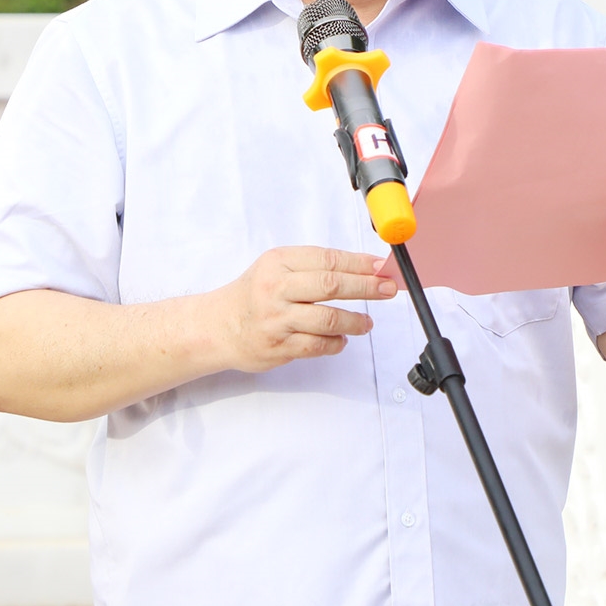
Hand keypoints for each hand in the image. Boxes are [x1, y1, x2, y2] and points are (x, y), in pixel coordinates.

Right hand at [209, 246, 397, 371]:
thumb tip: (362, 268)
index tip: (381, 267)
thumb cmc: (254, 294)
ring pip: (327, 320)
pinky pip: (317, 346)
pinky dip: (335, 344)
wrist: (218, 326)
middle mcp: (276, 288)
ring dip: (354, 322)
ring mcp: (276, 319)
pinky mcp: (277, 346)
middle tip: (387, 290)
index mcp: (278, 262)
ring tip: (366, 323)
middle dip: (366, 288)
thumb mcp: (276, 267)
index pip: (327, 259)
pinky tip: (341, 340)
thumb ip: (313, 267)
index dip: (359, 263)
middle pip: (331, 286)